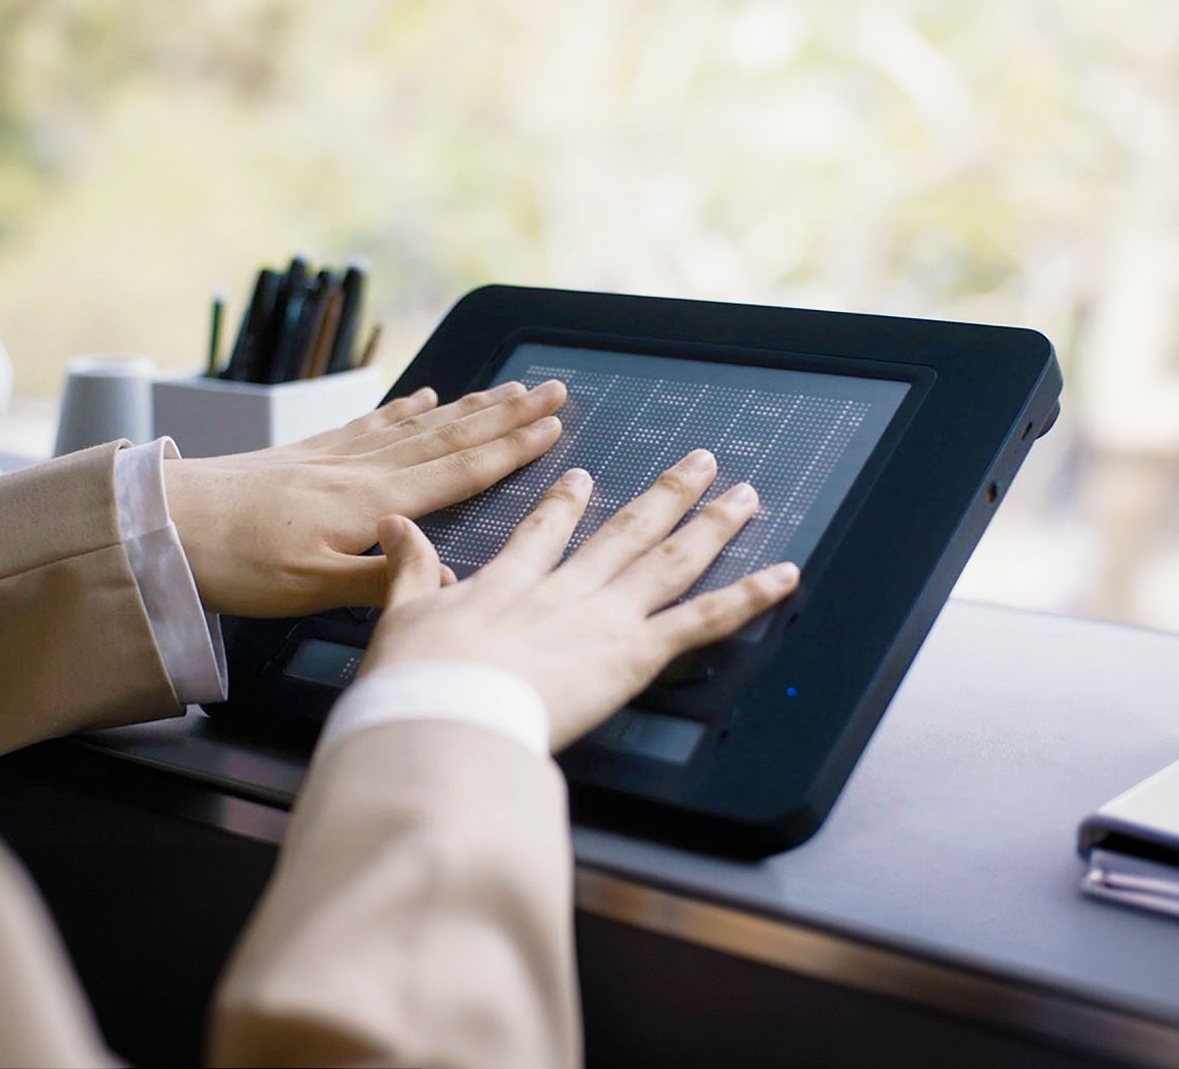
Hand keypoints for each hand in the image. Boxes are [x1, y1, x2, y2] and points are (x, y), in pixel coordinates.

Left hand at [164, 381, 566, 616]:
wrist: (162, 522)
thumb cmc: (233, 564)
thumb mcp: (309, 590)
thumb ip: (380, 581)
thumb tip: (449, 581)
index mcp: (371, 503)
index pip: (457, 471)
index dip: (509, 451)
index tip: (553, 427)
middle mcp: (360, 469)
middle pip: (449, 435)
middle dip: (506, 414)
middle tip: (553, 388)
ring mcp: (333, 456)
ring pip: (418, 425)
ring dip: (469, 406)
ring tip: (508, 387)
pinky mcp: (307, 454)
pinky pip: (370, 424)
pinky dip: (404, 408)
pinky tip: (423, 395)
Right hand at [361, 449, 800, 749]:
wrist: (445, 714)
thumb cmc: (418, 684)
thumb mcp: (402, 619)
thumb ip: (410, 571)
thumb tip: (394, 526)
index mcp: (511, 583)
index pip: (546, 532)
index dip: (568, 504)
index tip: (584, 477)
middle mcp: (567, 589)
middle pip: (628, 531)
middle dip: (667, 495)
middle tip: (699, 465)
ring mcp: (606, 617)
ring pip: (672, 560)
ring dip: (713, 525)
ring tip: (744, 496)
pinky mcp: (635, 653)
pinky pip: (704, 621)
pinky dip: (748, 597)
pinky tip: (783, 575)